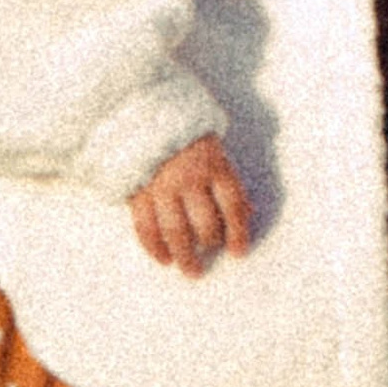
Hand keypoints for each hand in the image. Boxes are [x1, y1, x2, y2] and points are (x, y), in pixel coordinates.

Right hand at [127, 136, 252, 274]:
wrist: (143, 115)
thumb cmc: (187, 138)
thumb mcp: (215, 152)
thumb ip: (229, 183)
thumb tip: (250, 213)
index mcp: (213, 165)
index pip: (232, 205)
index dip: (238, 232)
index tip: (239, 252)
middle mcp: (188, 178)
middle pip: (204, 222)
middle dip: (209, 244)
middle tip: (209, 260)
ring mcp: (160, 186)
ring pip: (175, 230)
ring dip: (185, 256)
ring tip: (192, 271)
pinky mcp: (137, 192)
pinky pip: (146, 227)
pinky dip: (155, 247)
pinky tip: (164, 259)